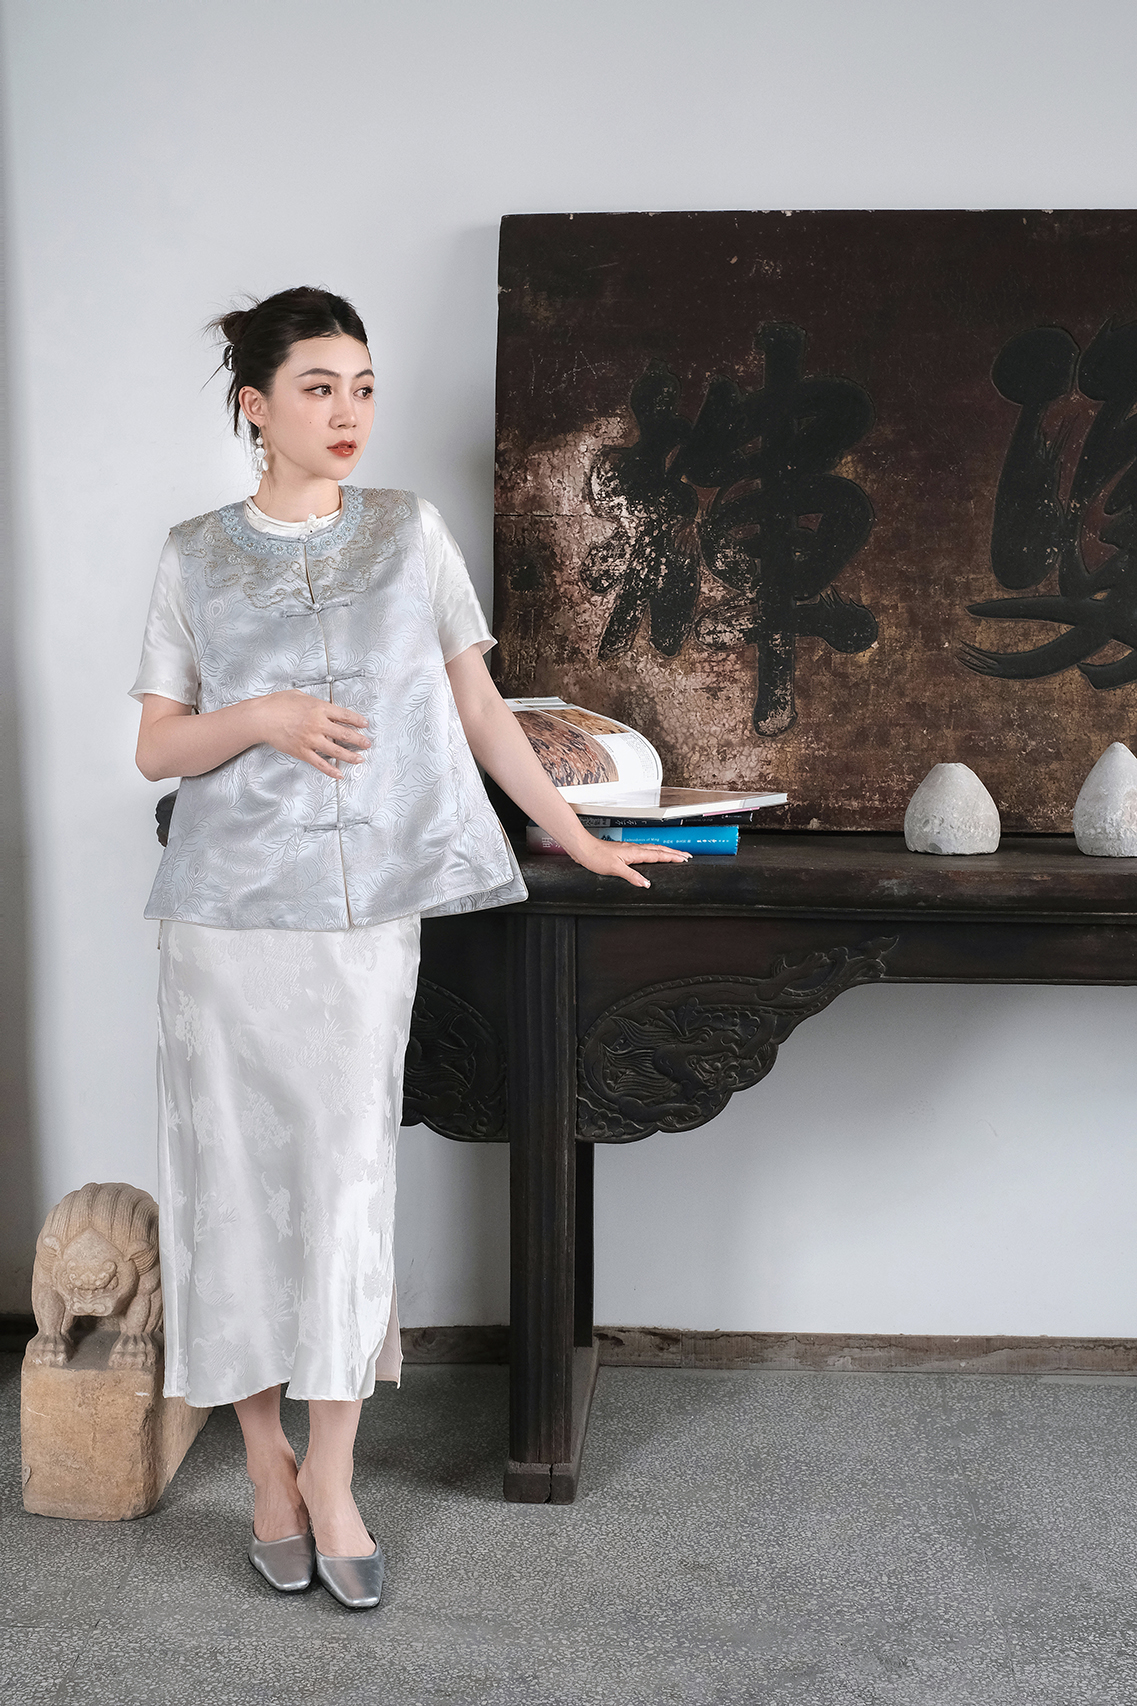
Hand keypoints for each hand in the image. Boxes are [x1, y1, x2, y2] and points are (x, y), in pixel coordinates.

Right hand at [255, 690, 370, 777]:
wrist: (262, 718)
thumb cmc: (277, 704)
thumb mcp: (300, 696)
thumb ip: (315, 703)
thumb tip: (324, 708)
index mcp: (319, 708)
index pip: (345, 715)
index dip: (357, 720)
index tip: (365, 724)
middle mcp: (318, 724)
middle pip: (345, 734)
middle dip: (359, 739)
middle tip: (367, 743)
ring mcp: (311, 740)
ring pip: (336, 751)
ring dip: (350, 756)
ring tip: (360, 759)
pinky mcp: (302, 752)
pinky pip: (320, 763)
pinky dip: (331, 770)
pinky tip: (339, 774)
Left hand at [567, 834, 691, 889]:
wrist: (583, 848)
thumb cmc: (595, 856)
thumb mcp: (615, 869)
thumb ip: (632, 876)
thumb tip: (646, 883)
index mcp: (635, 852)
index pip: (658, 854)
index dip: (673, 857)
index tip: (685, 859)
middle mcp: (633, 849)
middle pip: (658, 850)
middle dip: (674, 853)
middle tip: (686, 856)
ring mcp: (629, 849)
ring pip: (652, 849)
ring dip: (665, 851)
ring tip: (674, 855)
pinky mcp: (623, 851)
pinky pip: (644, 851)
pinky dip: (653, 852)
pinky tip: (651, 856)